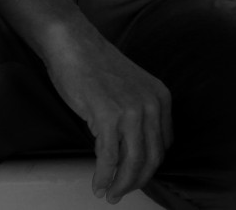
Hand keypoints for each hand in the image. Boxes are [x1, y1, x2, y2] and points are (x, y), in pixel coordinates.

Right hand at [41, 22, 172, 202]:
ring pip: (133, 162)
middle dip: (136, 181)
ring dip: (121, 184)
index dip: (148, 165)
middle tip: (123, 192)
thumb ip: (137, 113)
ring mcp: (131, 111)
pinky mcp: (108, 117)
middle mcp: (151, 105)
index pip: (162, 144)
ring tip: (110, 193)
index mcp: (160, 97)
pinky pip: (109, 157)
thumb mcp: (129, 87)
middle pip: (151, 158)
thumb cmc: (93, 62)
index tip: (136, 174)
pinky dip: (104, 176)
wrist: (73, 43)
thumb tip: (130, 145)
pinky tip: (98, 183)